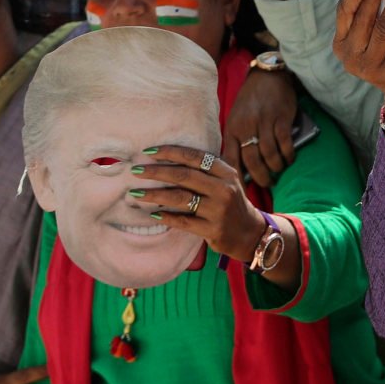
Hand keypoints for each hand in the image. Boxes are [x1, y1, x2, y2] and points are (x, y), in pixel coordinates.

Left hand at [131, 145, 267, 263]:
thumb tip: (167, 158)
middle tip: (135, 170)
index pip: (195, 157)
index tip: (148, 151)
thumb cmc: (230, 202)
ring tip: (134, 193)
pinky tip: (152, 215)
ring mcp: (219, 210)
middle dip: (156, 172)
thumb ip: (205, 170)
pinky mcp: (213, 229)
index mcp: (226, 173)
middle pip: (184, 176)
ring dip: (153, 195)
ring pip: (180, 198)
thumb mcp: (225, 181)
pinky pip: (183, 222)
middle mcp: (224, 189)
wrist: (250, 232)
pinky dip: (166, 217)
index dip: (170, 152)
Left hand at [221, 68, 299, 189]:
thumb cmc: (251, 100)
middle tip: (266, 184)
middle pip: (252, 161)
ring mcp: (264, 123)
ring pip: (269, 155)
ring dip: (275, 168)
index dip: (236, 179)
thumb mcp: (236, 118)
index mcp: (232, 129)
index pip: (231, 160)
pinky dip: (288, 155)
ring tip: (278, 173)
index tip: (241, 192)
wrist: (268, 76)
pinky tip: (289, 159)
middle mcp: (246, 127)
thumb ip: (236, 139)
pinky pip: (285, 144)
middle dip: (260, 177)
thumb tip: (239, 166)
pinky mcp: (281, 119)